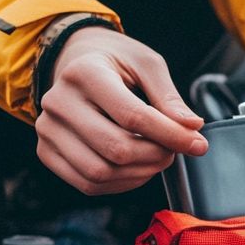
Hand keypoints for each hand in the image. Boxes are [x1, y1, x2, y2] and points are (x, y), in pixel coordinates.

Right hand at [36, 27, 207, 194]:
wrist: (75, 61)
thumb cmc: (115, 61)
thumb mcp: (146, 64)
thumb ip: (169, 97)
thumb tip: (191, 128)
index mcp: (84, 73)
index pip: (132, 116)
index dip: (171, 135)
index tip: (198, 143)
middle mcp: (59, 102)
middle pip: (116, 149)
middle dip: (156, 156)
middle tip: (175, 150)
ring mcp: (48, 130)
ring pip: (101, 172)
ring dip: (140, 173)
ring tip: (157, 158)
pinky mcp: (47, 152)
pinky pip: (88, 183)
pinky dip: (121, 183)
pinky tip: (137, 168)